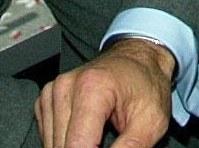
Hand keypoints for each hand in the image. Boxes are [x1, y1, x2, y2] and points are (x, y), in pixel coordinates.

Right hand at [35, 37, 176, 147]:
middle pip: (63, 146)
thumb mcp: (152, 122)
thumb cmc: (147, 86)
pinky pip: (48, 135)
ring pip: (53, 144)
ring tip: (100, 138)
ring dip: (75, 147)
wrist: (139, 59)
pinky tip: (86, 134)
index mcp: (92, 88)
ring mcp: (53, 91)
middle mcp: (66, 86)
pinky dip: (65, 142)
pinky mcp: (46, 99)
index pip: (77, 146)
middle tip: (108, 142)